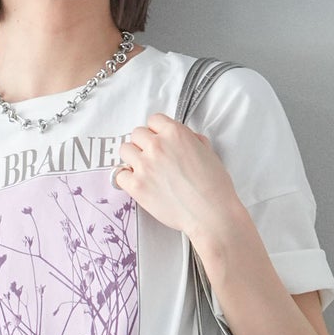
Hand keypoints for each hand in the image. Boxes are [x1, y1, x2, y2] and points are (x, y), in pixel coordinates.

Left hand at [111, 113, 240, 241]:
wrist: (210, 214)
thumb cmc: (213, 186)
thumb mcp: (207, 151)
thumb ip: (190, 139)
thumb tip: (182, 139)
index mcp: (175, 133)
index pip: (153, 120)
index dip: (156, 132)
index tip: (158, 141)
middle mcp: (157, 145)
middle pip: (137, 134)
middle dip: (143, 144)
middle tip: (151, 158)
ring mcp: (145, 166)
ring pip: (125, 150)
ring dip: (132, 158)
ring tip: (142, 170)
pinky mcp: (137, 186)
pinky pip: (119, 175)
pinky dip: (125, 178)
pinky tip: (136, 183)